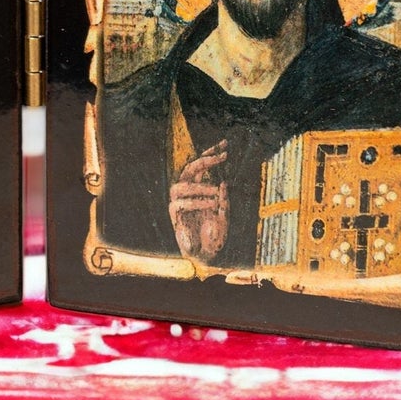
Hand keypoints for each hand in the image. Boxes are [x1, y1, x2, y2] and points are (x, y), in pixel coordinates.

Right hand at [169, 139, 228, 260]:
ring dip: (199, 186)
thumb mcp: (225, 216)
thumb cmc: (215, 235)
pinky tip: (210, 203)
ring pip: (181, 185)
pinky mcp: (175, 216)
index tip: (225, 143)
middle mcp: (188, 193)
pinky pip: (180, 204)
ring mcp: (180, 203)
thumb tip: (222, 182)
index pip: (203, 166)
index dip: (211, 153)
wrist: (206, 255)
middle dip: (205, 160)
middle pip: (189, 169)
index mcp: (200, 189)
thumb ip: (224, 200)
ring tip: (216, 190)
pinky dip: (197, 202)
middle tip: (221, 157)